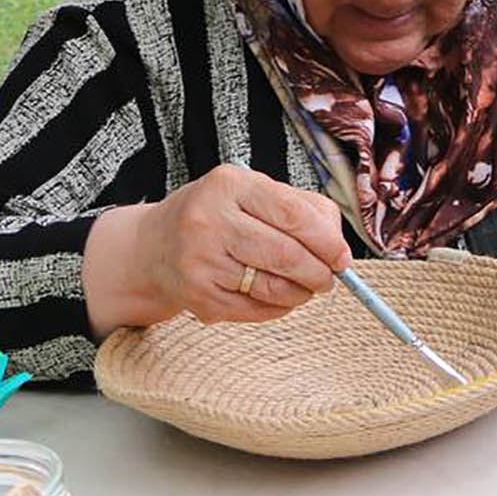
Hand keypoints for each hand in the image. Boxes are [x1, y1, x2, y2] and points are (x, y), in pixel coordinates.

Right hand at [84, 164, 349, 333]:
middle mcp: (209, 221)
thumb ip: (303, 210)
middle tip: (328, 279)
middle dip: (319, 273)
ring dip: (301, 293)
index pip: (295, 215)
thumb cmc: (220, 215)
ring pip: (274, 288)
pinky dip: (278, 308)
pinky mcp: (197, 296)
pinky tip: (277, 298)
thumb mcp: (253, 193)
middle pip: (287, 255)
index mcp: (231, 185)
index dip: (328, 242)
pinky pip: (256, 310)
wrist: (154, 246)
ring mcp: (200, 261)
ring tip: (304, 288)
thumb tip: (339, 249)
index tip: (343, 258)